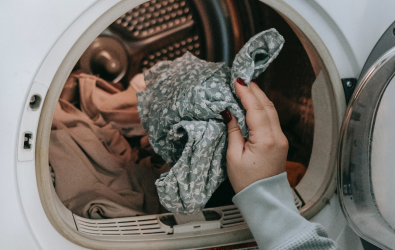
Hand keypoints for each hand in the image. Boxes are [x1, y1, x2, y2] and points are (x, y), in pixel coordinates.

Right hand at [222, 78, 287, 192]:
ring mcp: (281, 139)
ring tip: (248, 88)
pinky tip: (255, 104)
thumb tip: (229, 112)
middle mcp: (277, 137)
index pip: (256, 109)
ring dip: (260, 97)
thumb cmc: (247, 182)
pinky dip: (263, 108)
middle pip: (267, 106)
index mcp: (264, 140)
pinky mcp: (280, 141)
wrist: (264, 198)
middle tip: (242, 80)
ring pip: (272, 110)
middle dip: (255, 90)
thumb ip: (233, 131)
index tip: (237, 81)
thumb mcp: (233, 157)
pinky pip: (272, 119)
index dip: (246, 93)